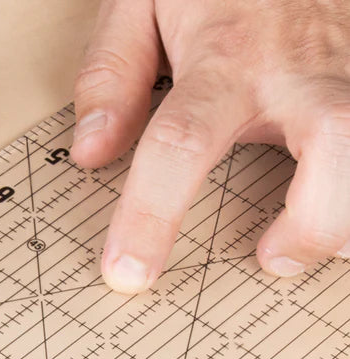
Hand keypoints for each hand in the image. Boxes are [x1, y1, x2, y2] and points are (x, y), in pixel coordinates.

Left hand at [71, 0, 349, 293]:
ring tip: (319, 244)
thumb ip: (112, 73)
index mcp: (226, 57)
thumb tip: (91, 152)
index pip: (181, 144)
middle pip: (333, 143)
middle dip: (313, 219)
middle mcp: (299, 69)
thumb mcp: (144, 0)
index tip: (127, 273)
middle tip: (273, 258)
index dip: (151, 216)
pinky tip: (336, 209)